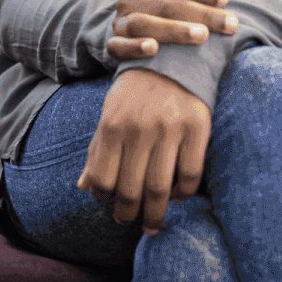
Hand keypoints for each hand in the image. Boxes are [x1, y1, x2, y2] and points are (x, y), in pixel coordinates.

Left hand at [77, 69, 212, 231]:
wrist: (172, 57)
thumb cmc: (134, 93)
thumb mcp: (109, 115)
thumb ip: (96, 151)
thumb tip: (84, 188)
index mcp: (112, 125)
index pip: (103, 178)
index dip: (104, 196)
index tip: (109, 203)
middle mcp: (139, 128)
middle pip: (131, 189)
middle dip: (128, 214)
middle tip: (130, 222)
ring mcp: (170, 129)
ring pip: (160, 187)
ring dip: (155, 214)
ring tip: (153, 224)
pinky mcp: (197, 127)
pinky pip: (191, 174)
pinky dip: (184, 193)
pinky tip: (178, 197)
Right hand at [105, 0, 237, 62]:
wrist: (152, 25)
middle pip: (163, 4)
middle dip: (200, 13)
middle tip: (229, 24)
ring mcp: (120, 23)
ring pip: (141, 24)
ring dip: (173, 30)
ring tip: (203, 36)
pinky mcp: (115, 46)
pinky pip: (118, 47)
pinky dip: (134, 47)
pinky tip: (154, 49)